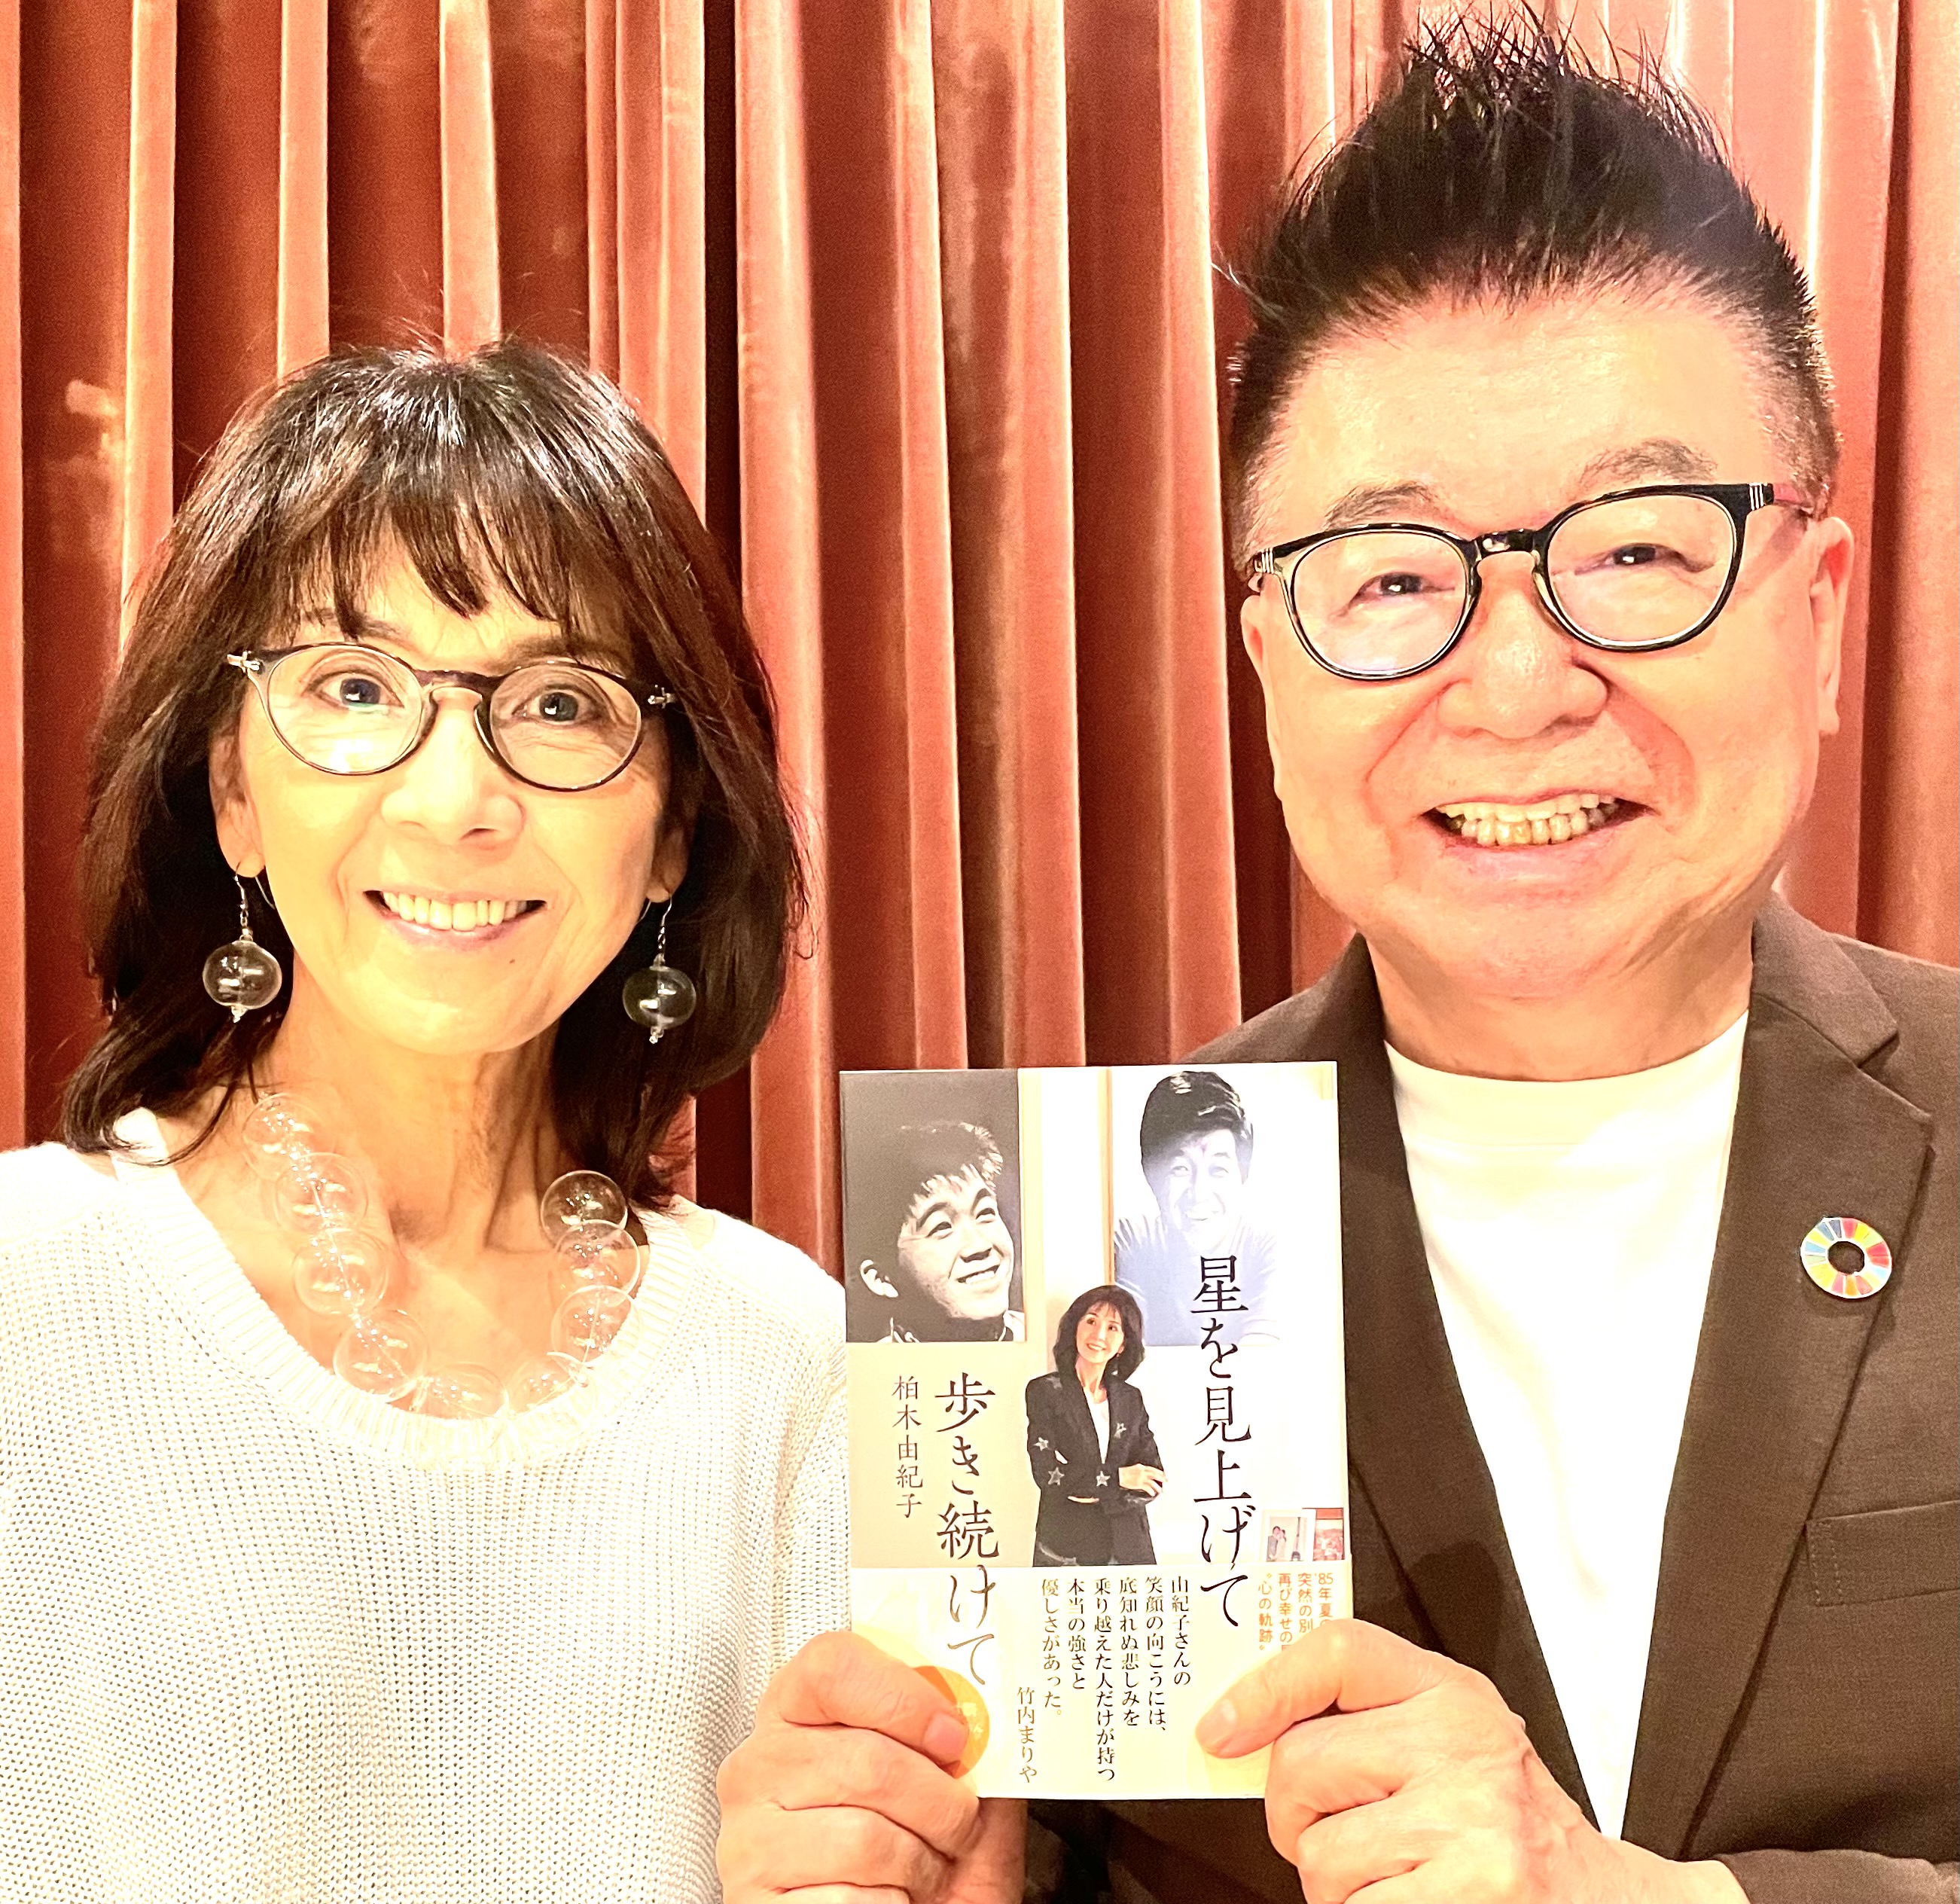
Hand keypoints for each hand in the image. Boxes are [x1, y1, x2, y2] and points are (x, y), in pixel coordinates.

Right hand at [717, 1629, 1025, 1902]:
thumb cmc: (924, 1860)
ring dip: (921, 1864)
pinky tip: (888, 1901)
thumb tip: (988, 1706)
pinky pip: (847, 1902)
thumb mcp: (946, 1784)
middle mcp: (756, 1768)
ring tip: (923, 1870)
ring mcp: (746, 1841)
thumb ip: (961, 1737)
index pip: (832, 1665)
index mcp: (796, 1713)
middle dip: (940, 1804)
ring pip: (862, 1838)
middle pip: (865, 1759)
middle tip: (958, 1827)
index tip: (954, 1736)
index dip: (904, 1697)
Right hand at [1118, 1463, 1164, 1495]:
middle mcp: (1142, 1472)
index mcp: (1141, 1467)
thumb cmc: (1123, 1473)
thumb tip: (1147, 1474)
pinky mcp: (1138, 1484)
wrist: (1117, 1475)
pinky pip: (1147, 1488)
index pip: (1153, 1469)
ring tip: (1160, 1491)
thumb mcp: (1134, 1468)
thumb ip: (1141, 1470)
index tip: (1164, 1475)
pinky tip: (1152, 1493)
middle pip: (1155, 1474)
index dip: (1160, 1472)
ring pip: (1152, 1482)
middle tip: (1166, 1481)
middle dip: (1162, 1478)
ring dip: (1157, 1487)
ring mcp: (1141, 1478)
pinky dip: (1151, 1491)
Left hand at [1196, 1620, 1744, 1903]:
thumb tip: (1243, 1731)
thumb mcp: (1451, 1743)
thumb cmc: (1508, 1826)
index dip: (1265, 1686)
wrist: (1604, 1902)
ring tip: (1399, 1879)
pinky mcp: (1468, 1899)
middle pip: (1302, 1767)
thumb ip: (1369, 1722)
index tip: (1222, 1730)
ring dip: (1338, 1886)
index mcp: (1453, 1697)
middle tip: (1342, 1836)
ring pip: (1319, 1857)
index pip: (1339, 1651)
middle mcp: (1463, 1749)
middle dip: (1298, 1818)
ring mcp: (1469, 1828)